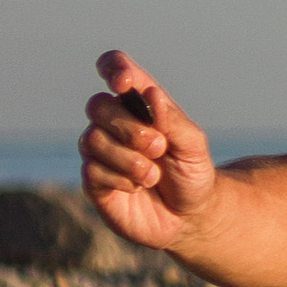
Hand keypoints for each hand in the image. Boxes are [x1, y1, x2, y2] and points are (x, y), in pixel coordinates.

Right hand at [80, 53, 219, 253]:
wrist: (190, 217)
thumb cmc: (192, 173)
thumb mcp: (193, 146)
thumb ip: (173, 120)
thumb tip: (149, 92)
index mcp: (140, 104)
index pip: (115, 69)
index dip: (113, 69)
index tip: (125, 84)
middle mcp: (115, 123)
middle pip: (98, 105)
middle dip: (129, 127)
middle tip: (159, 147)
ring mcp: (101, 151)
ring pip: (92, 139)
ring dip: (129, 159)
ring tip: (154, 175)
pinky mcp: (94, 180)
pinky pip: (92, 170)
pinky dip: (121, 179)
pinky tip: (138, 187)